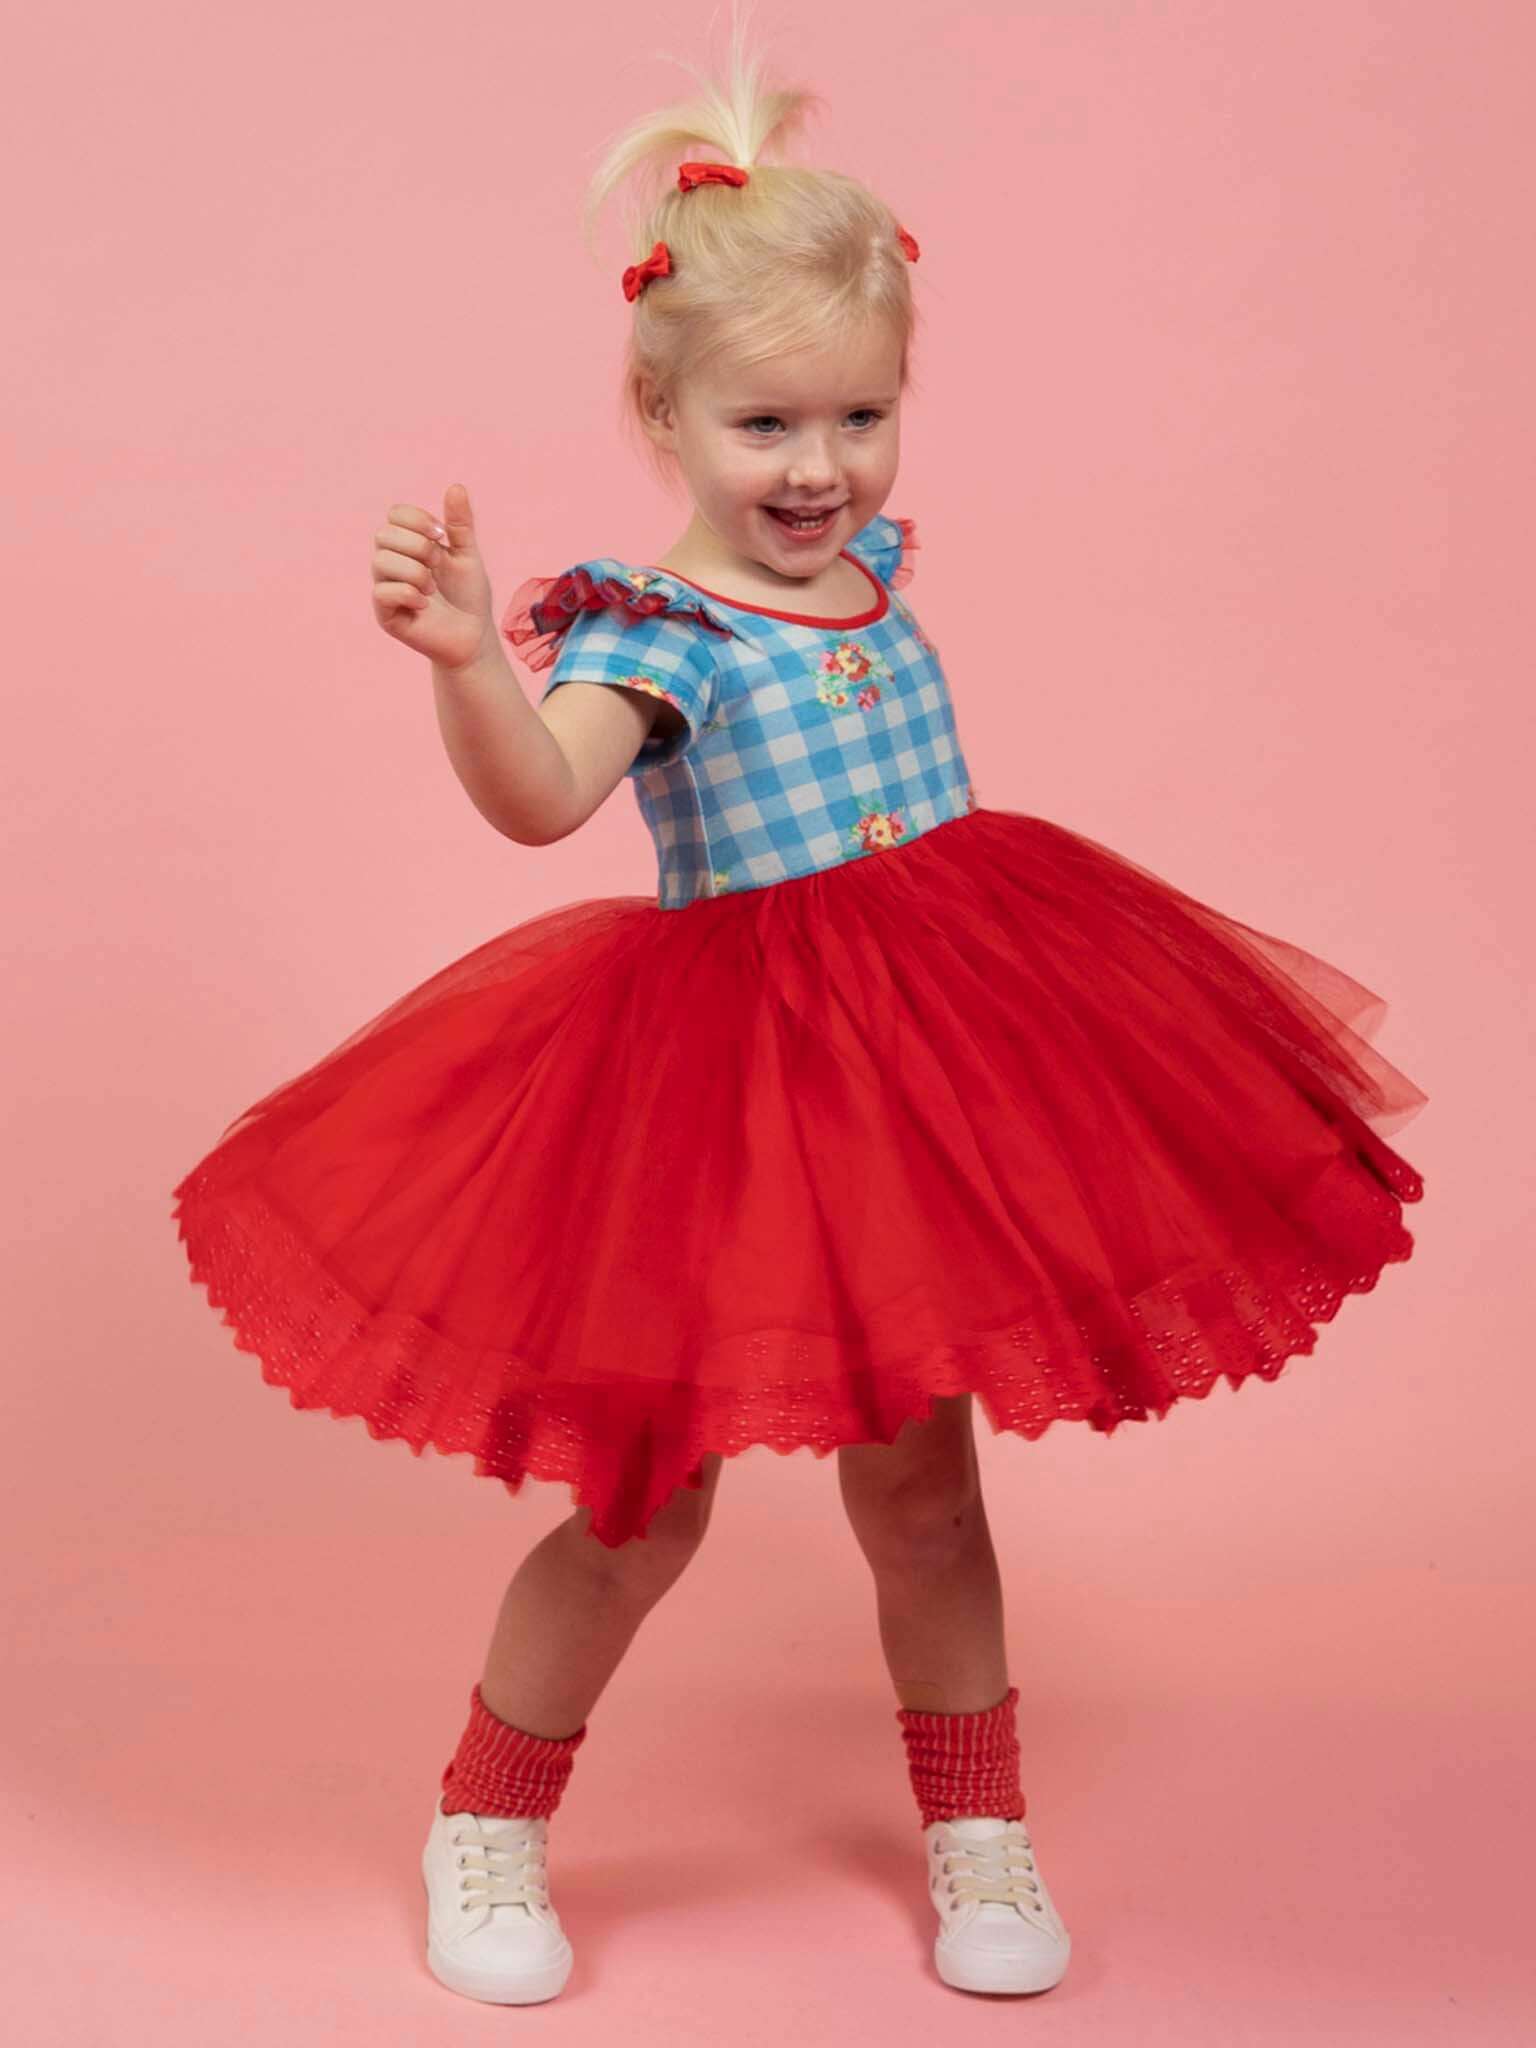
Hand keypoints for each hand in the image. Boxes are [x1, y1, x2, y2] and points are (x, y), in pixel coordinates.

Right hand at [371, 482, 498, 670]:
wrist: (474, 635)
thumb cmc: (469, 596)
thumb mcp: (467, 554)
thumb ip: (460, 523)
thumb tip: (456, 486)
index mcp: (408, 544)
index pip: (395, 514)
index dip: (417, 519)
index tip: (441, 535)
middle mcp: (391, 563)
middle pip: (384, 534)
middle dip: (418, 546)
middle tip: (438, 565)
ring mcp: (384, 588)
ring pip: (381, 561)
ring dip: (415, 572)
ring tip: (432, 588)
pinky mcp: (384, 614)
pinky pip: (382, 592)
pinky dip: (409, 593)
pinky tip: (425, 604)